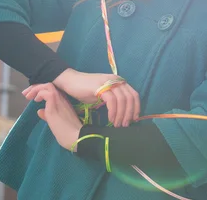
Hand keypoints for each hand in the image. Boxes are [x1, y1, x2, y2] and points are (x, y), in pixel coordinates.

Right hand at [23, 69, 140, 127]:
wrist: (70, 81)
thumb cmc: (86, 90)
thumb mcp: (103, 95)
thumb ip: (114, 101)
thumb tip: (123, 115)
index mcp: (119, 81)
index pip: (134, 94)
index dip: (136, 108)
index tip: (134, 120)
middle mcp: (116, 80)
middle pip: (130, 98)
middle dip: (129, 113)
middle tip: (124, 125)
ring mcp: (108, 82)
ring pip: (122, 100)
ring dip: (121, 114)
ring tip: (117, 125)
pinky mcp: (100, 86)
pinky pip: (112, 100)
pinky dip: (113, 111)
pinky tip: (110, 119)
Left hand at [28, 82, 81, 150]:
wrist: (76, 136)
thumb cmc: (68, 132)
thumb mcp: (56, 122)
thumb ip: (48, 115)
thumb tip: (40, 111)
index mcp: (63, 102)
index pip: (51, 90)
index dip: (41, 90)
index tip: (33, 96)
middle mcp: (62, 98)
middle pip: (49, 85)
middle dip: (37, 87)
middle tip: (27, 94)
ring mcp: (58, 100)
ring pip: (47, 86)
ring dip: (36, 89)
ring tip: (28, 96)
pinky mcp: (54, 104)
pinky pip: (45, 92)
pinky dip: (39, 94)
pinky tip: (36, 100)